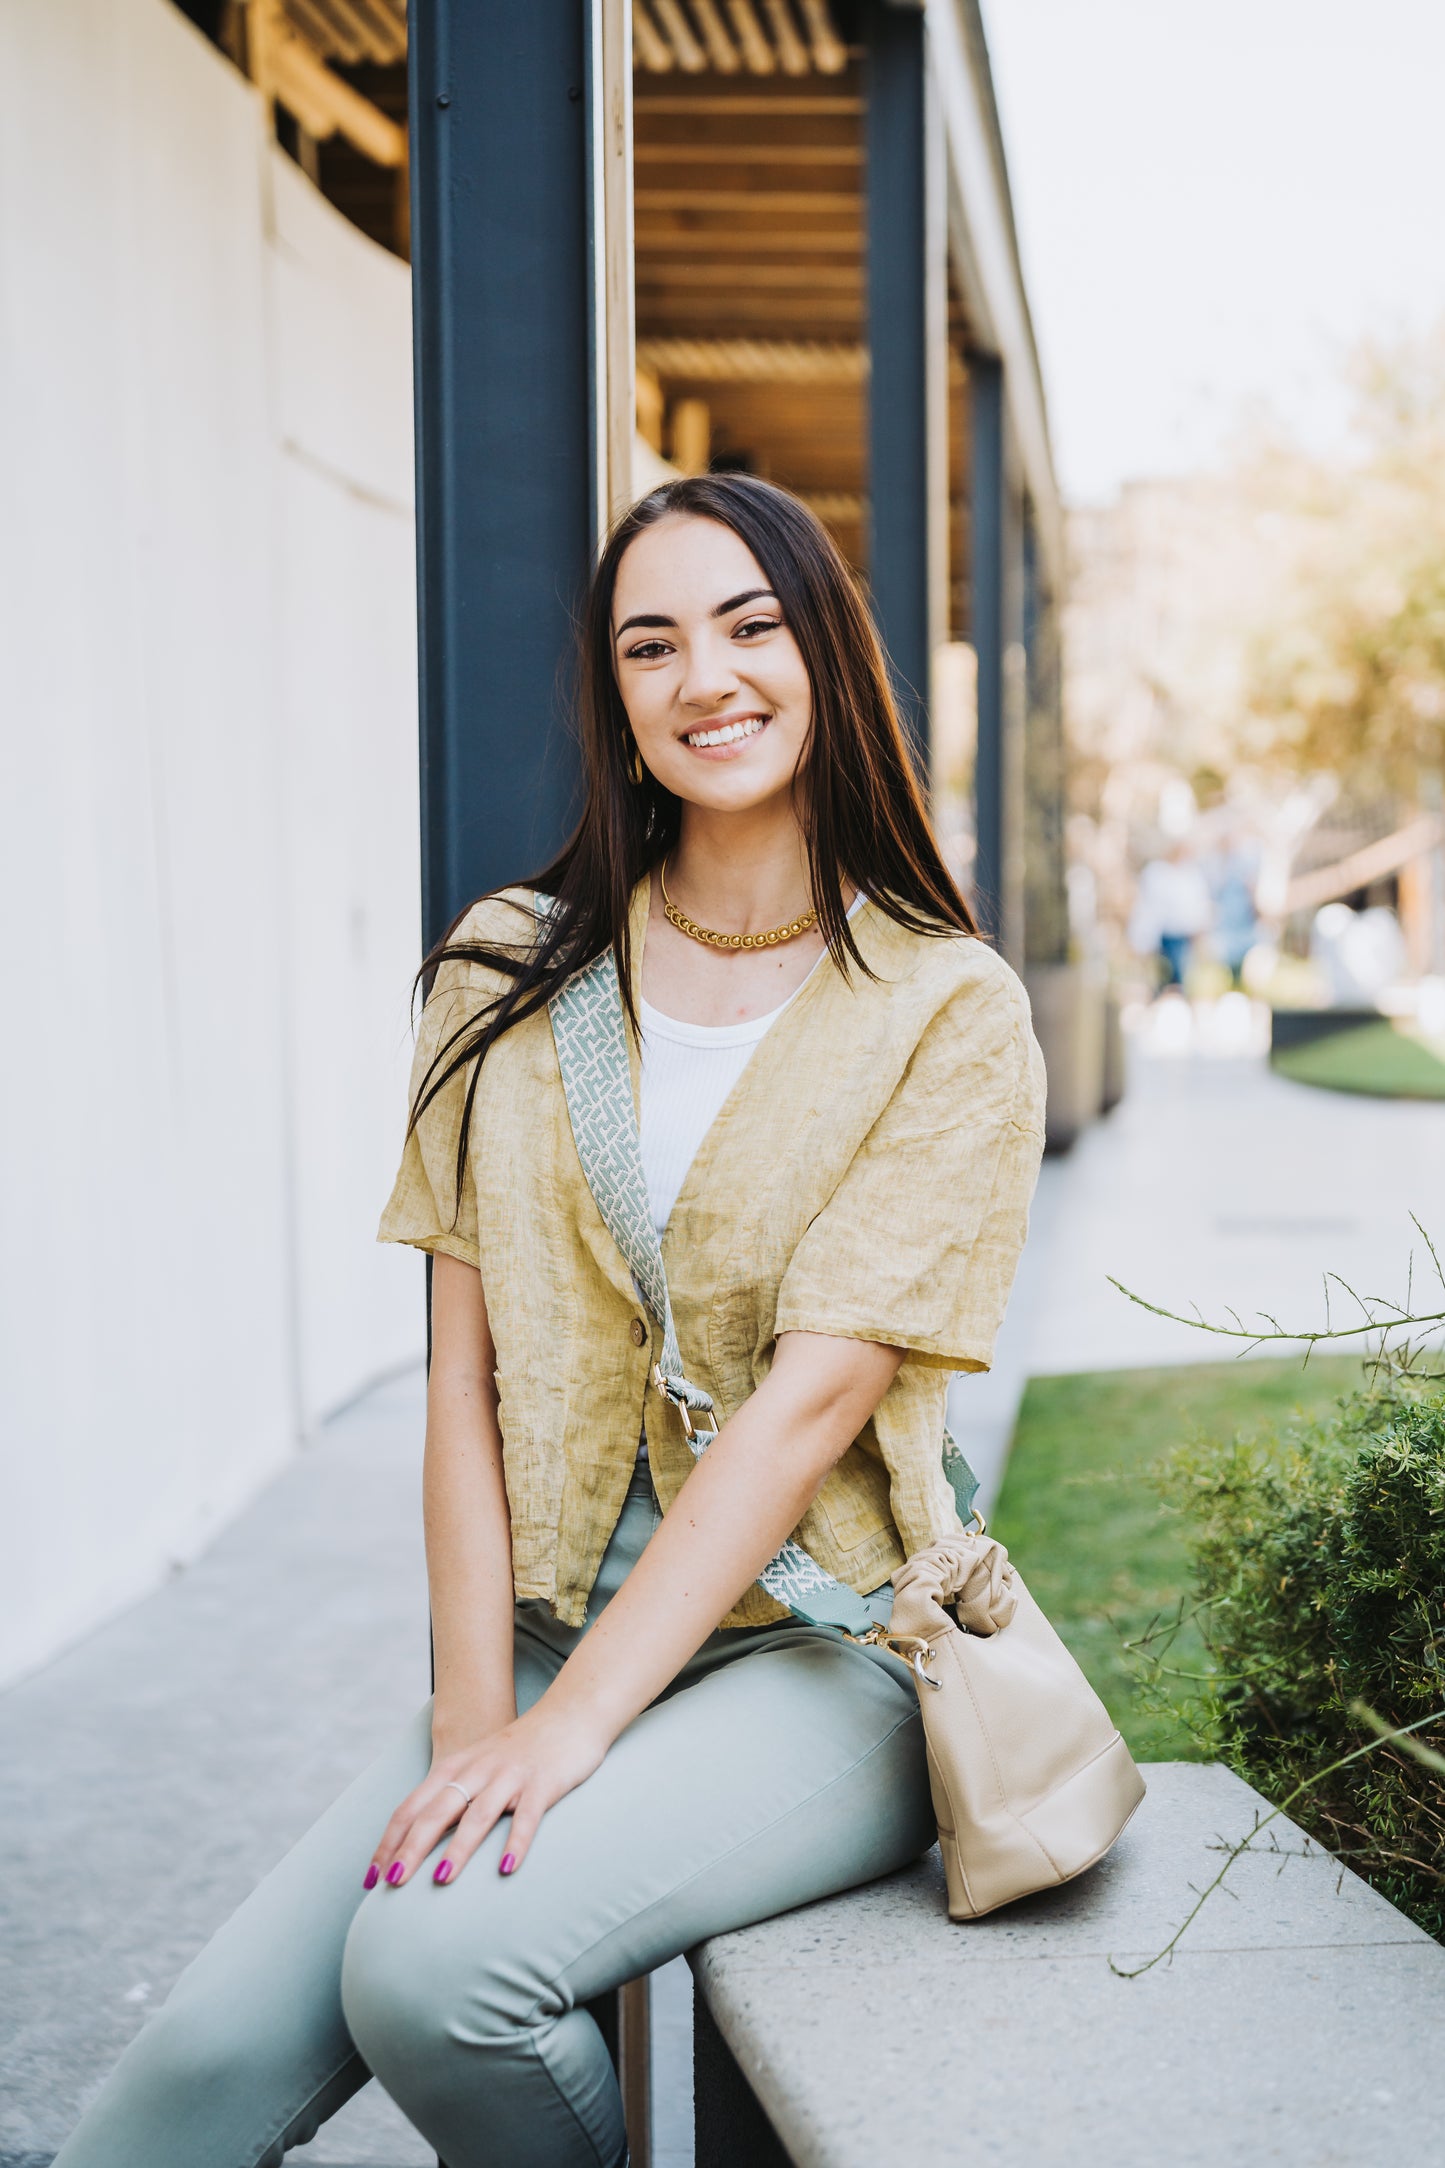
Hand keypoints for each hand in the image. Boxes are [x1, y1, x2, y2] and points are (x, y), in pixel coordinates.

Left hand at [364, 1703, 609, 1888]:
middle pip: (436, 1812)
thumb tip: (419, 1841)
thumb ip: (451, 1796)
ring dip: (458, 1847)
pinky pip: (527, 1816)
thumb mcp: (478, 1766)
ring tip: (440, 1879)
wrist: (570, 1714)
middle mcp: (477, 1770)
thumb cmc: (520, 1750)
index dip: (389, 1841)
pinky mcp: (542, 1783)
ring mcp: (510, 1776)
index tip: (370, 1877)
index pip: (411, 1807)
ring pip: (478, 1814)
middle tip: (392, 1884)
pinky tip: (505, 1868)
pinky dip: (515, 1842)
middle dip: (411, 1848)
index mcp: (456, 1768)